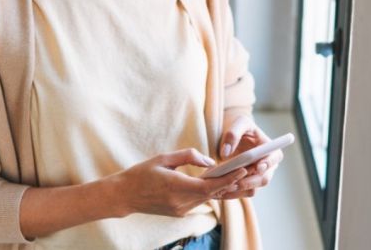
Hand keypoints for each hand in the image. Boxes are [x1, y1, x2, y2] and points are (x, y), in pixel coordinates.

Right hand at [112, 148, 248, 216]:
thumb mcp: (163, 158)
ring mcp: (180, 210)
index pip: (209, 186)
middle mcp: (181, 203)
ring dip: (221, 188)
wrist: (124, 196)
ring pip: (207, 198)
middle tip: (246, 169)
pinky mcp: (179, 213)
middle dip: (230, 182)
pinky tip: (217, 183)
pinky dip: (209, 192)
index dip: (228, 179)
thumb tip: (210, 161)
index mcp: (176, 187)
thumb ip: (188, 157)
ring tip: (237, 175)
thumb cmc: (141, 173)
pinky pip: (199, 201)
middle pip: (212, 193)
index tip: (241, 170)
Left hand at [218, 114, 283, 198]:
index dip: (268, 164)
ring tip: (224, 188)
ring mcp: (257, 177)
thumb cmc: (240, 127)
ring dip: (239, 190)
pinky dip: (232, 193)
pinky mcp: (246, 184)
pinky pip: (241, 193)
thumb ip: (233, 134)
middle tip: (235, 182)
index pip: (274, 158)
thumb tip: (226, 153)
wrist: (232, 137)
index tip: (258, 167)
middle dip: (249, 182)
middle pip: (264, 179)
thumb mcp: (238, 123)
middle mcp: (267, 166)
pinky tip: (219, 192)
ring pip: (252, 189)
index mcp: (270, 149)